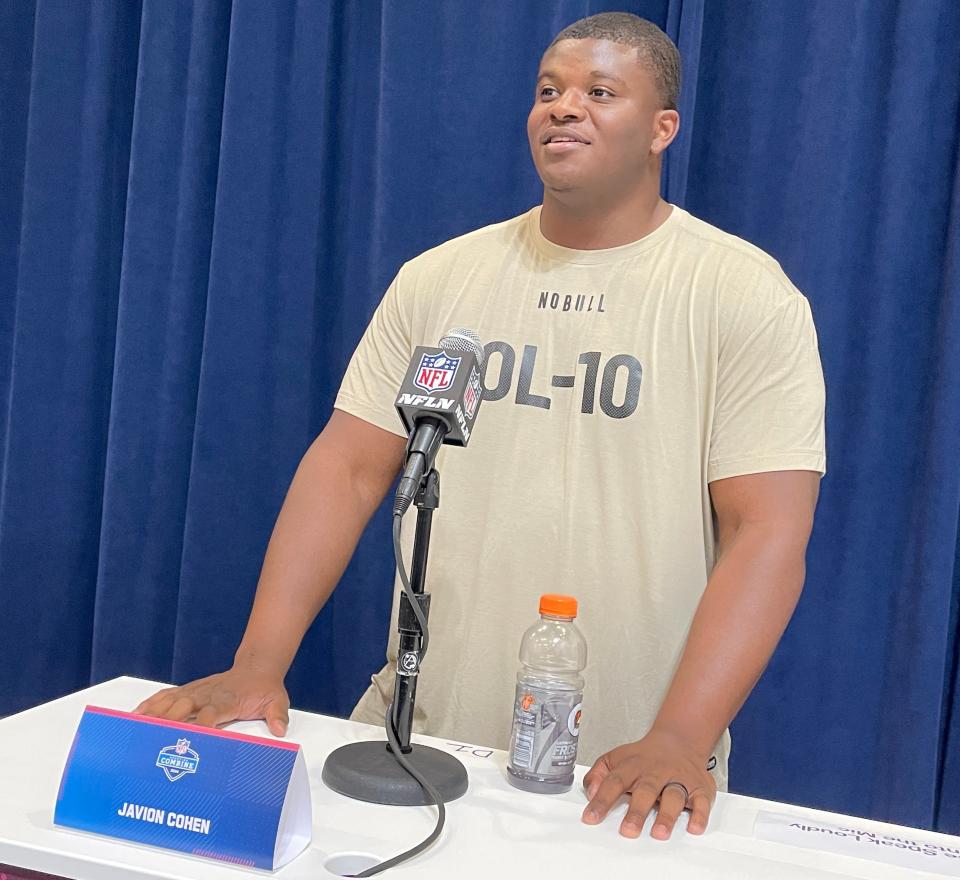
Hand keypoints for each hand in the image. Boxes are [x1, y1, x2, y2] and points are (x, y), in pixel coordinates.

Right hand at [133, 663, 290, 736]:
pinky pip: (167, 695)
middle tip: (152, 734)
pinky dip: (151, 703)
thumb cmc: (264, 689)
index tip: (192, 737)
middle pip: (186, 706)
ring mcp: (197, 691)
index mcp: (228, 700)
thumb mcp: (276, 701)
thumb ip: (277, 715)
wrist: (256, 668)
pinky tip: (136, 714)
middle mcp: (209, 695)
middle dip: (170, 719)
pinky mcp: (189, 690)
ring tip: (134, 724)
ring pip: (172, 700)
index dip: (202, 724)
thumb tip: (280, 730)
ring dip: (154, 711)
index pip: (212, 713)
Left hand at [581, 728, 716, 839]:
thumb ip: (598, 774)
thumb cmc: (643, 757)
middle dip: (637, 811)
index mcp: (633, 765)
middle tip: (628, 831)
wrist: (678, 740)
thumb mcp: (615, 759)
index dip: (601, 800)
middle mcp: (656, 772)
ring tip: (659, 833)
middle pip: (646, 790)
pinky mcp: (699, 788)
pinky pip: (702, 801)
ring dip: (667, 815)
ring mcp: (678, 779)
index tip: (591, 818)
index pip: (614, 781)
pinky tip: (694, 827)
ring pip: (673, 796)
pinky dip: (700, 815)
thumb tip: (591, 793)